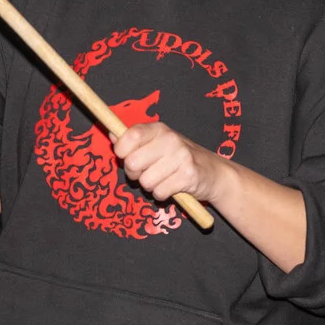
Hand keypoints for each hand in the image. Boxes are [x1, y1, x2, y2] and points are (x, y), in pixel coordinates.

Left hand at [114, 122, 230, 204]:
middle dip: (135, 174)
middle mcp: (170, 139)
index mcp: (159, 129)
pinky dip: (162, 194)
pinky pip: (159, 192)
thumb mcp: (157, 144)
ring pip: (145, 182)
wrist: (213, 172)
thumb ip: (134, 140)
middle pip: (132, 163)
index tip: (126, 157)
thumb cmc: (178, 158)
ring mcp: (181, 157)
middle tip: (147, 172)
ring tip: (162, 179)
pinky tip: (172, 186)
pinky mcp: (188, 176)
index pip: (129, 136)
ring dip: (150, 186)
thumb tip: (112, 134)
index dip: (121, 151)